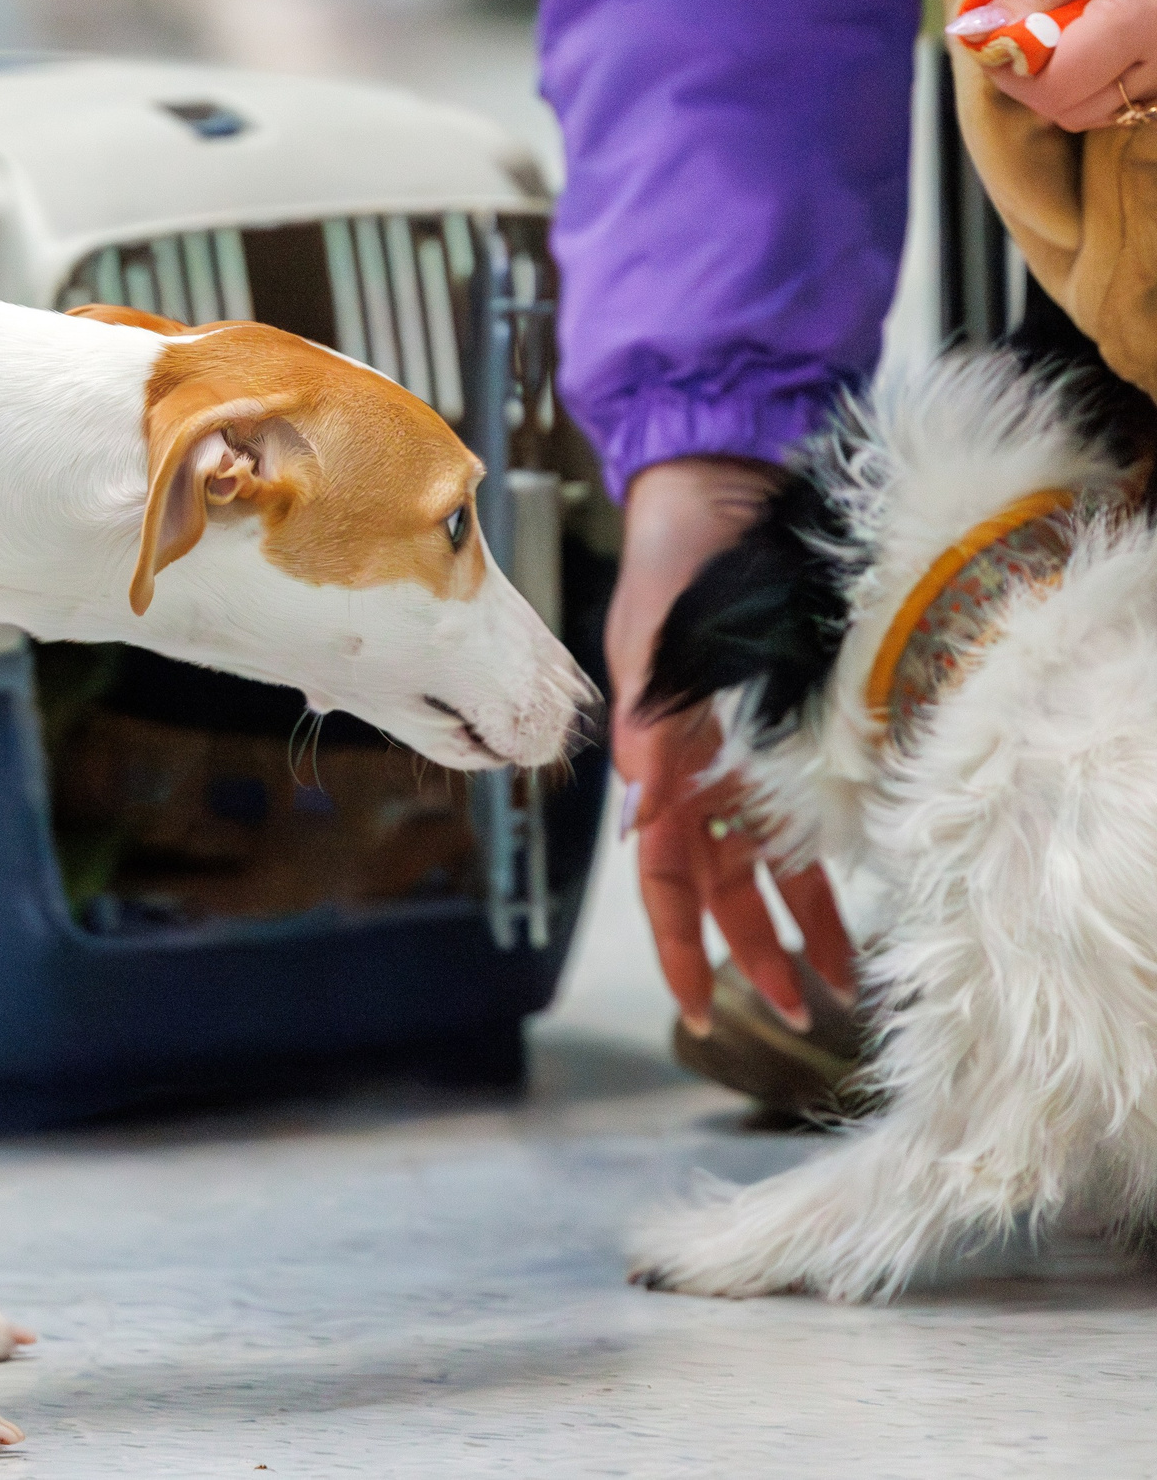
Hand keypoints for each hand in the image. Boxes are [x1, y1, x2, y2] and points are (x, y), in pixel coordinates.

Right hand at [606, 458, 856, 1033]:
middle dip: (750, 952)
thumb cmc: (675, 554)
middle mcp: (695, 770)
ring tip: (835, 984)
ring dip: (797, 926)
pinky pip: (806, 826)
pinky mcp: (786, 739)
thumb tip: (642, 793)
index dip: (678, 943)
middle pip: (720, 886)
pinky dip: (824, 873)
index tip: (701, 1005)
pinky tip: (856, 911)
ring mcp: (741, 760)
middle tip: (793, 1009)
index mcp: (655, 755)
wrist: (720, 490)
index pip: (663, 872)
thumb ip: (648, 713)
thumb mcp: (655, 631)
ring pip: (766, 868)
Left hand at [962, 0, 1156, 131]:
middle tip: (1026, 21)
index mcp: (1148, 16)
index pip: (1053, 87)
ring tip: (1074, 16)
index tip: (993, 29)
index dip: (1009, 66)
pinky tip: (1106, 27)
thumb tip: (980, 32)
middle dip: (1035, 75)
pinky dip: (1108, 74)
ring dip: (1071, 78)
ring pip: (1108, 110)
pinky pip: (1139, 95)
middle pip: (1076, 109)